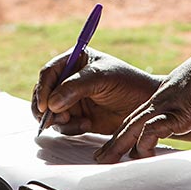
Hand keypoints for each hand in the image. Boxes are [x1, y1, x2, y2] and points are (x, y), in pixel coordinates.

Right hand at [33, 48, 161, 135]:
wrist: (146, 107)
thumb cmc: (128, 83)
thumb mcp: (102, 78)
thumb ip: (75, 87)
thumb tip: (51, 103)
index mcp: (74, 61)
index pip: (49, 73)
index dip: (43, 89)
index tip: (45, 105)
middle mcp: (69, 80)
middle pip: (43, 93)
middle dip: (46, 108)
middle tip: (54, 119)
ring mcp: (71, 100)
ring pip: (50, 112)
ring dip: (58, 120)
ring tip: (78, 123)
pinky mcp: (77, 118)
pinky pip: (62, 125)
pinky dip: (70, 128)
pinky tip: (87, 125)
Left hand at [94, 43, 190, 162]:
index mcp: (163, 99)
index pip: (137, 117)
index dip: (124, 132)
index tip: (115, 146)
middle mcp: (160, 103)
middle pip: (129, 123)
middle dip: (114, 142)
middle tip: (100, 158)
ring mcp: (166, 107)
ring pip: (134, 127)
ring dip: (119, 145)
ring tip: (108, 161)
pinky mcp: (176, 114)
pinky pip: (152, 129)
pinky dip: (145, 143)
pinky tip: (143, 155)